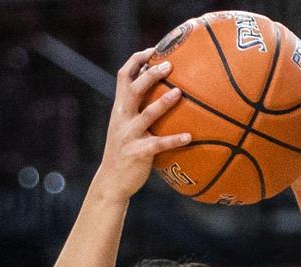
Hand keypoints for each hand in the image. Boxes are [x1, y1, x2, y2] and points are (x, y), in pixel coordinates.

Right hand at [94, 49, 190, 202]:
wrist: (111, 182)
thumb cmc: (125, 151)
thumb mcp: (126, 127)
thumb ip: (138, 109)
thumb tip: (164, 89)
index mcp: (120, 109)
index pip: (123, 76)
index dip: (137, 60)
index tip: (153, 49)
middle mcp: (122, 119)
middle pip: (133, 90)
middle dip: (150, 75)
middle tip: (169, 65)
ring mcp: (128, 136)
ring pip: (146, 115)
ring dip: (163, 103)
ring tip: (179, 93)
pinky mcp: (138, 153)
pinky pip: (158, 144)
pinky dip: (174, 140)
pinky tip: (189, 136)